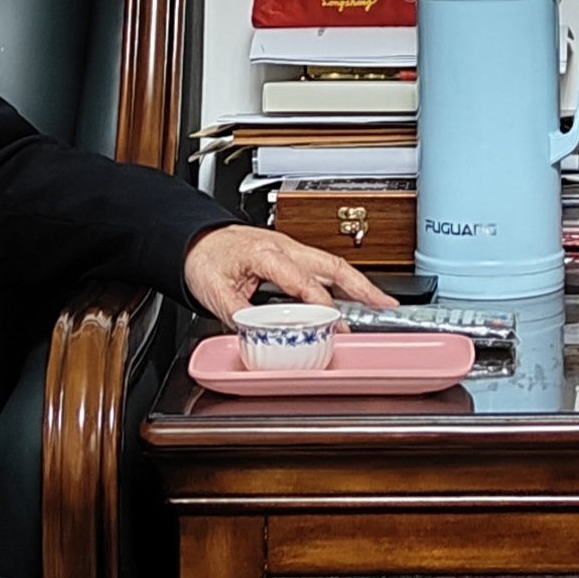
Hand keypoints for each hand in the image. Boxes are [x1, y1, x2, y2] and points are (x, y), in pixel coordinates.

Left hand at [184, 225, 393, 321]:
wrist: (194, 241)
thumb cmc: (204, 260)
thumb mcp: (215, 293)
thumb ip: (241, 317)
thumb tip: (262, 336)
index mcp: (265, 254)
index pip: (303, 282)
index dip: (321, 306)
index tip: (334, 326)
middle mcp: (283, 247)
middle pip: (332, 265)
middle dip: (362, 286)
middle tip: (385, 305)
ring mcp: (289, 248)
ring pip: (332, 264)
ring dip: (359, 283)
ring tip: (381, 302)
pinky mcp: (290, 255)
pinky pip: (322, 267)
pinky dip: (343, 280)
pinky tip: (353, 295)